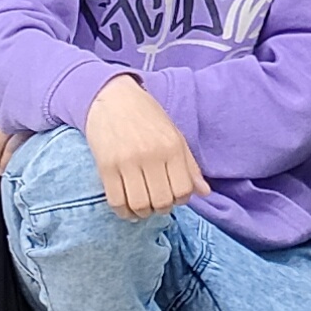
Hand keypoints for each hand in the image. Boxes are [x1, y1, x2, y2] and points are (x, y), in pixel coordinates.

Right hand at [82, 73, 204, 219]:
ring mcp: (127, 161)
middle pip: (162, 201)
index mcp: (171, 147)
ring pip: (139, 204)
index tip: (174, 195)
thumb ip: (189, 166)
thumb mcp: (174, 135)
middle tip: (157, 201)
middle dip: (161, 208)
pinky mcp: (105, 166)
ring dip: (142, 212)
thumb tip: (204, 193)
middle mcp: (151, 155)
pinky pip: (116, 201)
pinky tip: (126, 206)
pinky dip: (123, 211)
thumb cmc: (147, 116)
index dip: (181, 199)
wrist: (112, 97)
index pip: (183, 190)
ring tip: (142, 205)